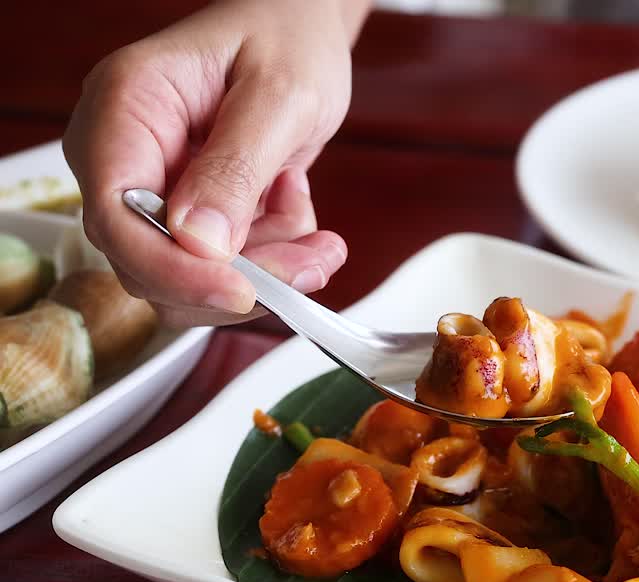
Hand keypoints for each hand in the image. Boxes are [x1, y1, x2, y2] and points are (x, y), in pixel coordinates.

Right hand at [63, 0, 371, 325]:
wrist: (298, 30)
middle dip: (239, 275)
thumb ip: (237, 166)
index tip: (241, 290)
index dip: (172, 268)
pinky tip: (301, 214)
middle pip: (150, 260)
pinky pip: (221, 267)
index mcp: (125, 108)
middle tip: (312, 258)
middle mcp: (124, 154)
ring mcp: (154, 188)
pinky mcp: (188, 214)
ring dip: (267, 269)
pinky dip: (274, 257)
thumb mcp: (279, 95)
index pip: (115, 215)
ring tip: (319, 235)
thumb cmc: (286, 39)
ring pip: (191, 276)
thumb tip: (199, 241)